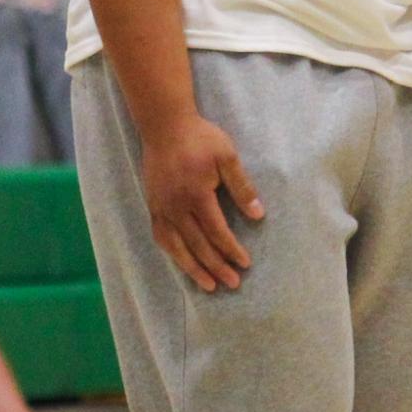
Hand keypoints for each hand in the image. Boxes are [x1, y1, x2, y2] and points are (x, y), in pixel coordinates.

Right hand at [141, 111, 263, 292]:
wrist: (164, 126)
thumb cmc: (200, 138)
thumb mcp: (227, 156)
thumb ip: (242, 187)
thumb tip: (259, 214)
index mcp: (197, 195)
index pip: (217, 232)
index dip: (231, 250)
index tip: (245, 263)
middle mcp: (177, 207)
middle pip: (198, 245)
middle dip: (217, 266)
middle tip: (233, 283)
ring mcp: (162, 208)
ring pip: (177, 247)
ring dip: (193, 268)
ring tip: (208, 285)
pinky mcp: (153, 205)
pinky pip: (162, 236)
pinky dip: (173, 253)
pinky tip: (182, 262)